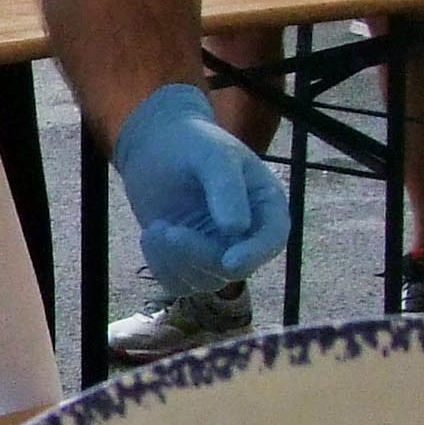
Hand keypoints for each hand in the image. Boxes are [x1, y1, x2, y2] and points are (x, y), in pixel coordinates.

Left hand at [112, 81, 285, 295]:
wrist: (156, 145)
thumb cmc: (192, 142)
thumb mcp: (213, 154)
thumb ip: (227, 186)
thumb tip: (236, 228)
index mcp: (266, 206)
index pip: (272, 239)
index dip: (254, 254)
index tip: (229, 261)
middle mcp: (247, 235)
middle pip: (234, 267)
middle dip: (199, 254)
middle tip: (166, 231)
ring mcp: (218, 251)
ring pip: (205, 280)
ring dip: (175, 260)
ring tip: (155, 228)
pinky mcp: (189, 261)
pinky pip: (179, 282)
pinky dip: (161, 265)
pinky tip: (152, 235)